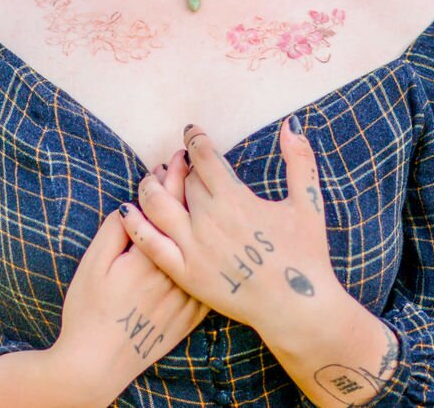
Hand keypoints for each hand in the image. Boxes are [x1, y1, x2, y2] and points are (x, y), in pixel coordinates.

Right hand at [51, 150, 209, 394]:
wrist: (96, 363)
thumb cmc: (87, 311)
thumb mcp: (92, 265)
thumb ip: (114, 232)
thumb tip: (131, 205)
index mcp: (148, 258)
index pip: (167, 207)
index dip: (172, 178)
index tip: (176, 157)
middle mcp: (173, 276)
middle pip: (190, 222)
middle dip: (192, 188)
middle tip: (194, 163)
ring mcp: (185, 297)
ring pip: (203, 248)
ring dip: (204, 219)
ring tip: (207, 195)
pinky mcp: (191, 316)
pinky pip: (211, 280)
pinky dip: (212, 256)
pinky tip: (212, 242)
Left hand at [118, 118, 337, 332]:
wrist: (296, 307)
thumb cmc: (305, 254)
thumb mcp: (308, 203)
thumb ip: (299, 161)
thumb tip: (291, 125)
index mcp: (234, 197)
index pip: (204, 157)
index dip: (195, 140)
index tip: (191, 132)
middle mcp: (208, 218)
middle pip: (181, 180)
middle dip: (177, 166)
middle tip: (177, 161)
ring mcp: (193, 247)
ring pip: (157, 205)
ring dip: (149, 186)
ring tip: (149, 179)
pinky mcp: (185, 272)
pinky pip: (150, 244)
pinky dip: (135, 224)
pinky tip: (125, 211)